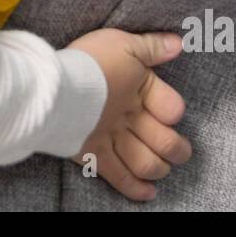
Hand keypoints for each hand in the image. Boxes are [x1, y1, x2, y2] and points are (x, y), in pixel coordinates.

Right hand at [66, 28, 190, 199]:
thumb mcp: (122, 43)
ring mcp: (113, 140)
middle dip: (178, 150)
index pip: (173, 108)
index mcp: (142, 91)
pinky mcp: (93, 155)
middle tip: (182, 152)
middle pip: (165, 142)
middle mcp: (131, 119)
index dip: (175, 112)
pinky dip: (135, 189)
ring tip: (163, 170)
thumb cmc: (88, 60)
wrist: (53, 84)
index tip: (172, 114)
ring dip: (159, 170)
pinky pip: (120, 178)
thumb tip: (178, 44)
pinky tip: (147, 193)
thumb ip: (151, 46)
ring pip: (146, 163)